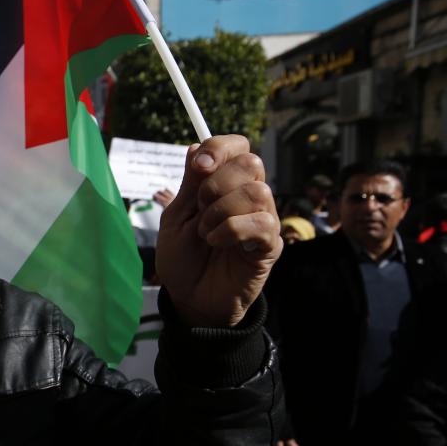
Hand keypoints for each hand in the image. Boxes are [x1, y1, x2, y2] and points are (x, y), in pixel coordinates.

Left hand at [155, 136, 281, 327]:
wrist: (189, 298)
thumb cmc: (182, 258)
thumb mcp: (176, 217)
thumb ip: (190, 184)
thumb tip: (196, 146)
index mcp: (225, 184)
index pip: (237, 146)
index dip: (220, 148)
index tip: (200, 167)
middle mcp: (249, 196)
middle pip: (251, 162)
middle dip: (217, 183)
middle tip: (200, 209)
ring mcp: (262, 219)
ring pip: (257, 191)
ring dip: (221, 212)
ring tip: (206, 234)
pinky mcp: (270, 245)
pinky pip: (262, 222)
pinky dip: (231, 230)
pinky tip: (218, 243)